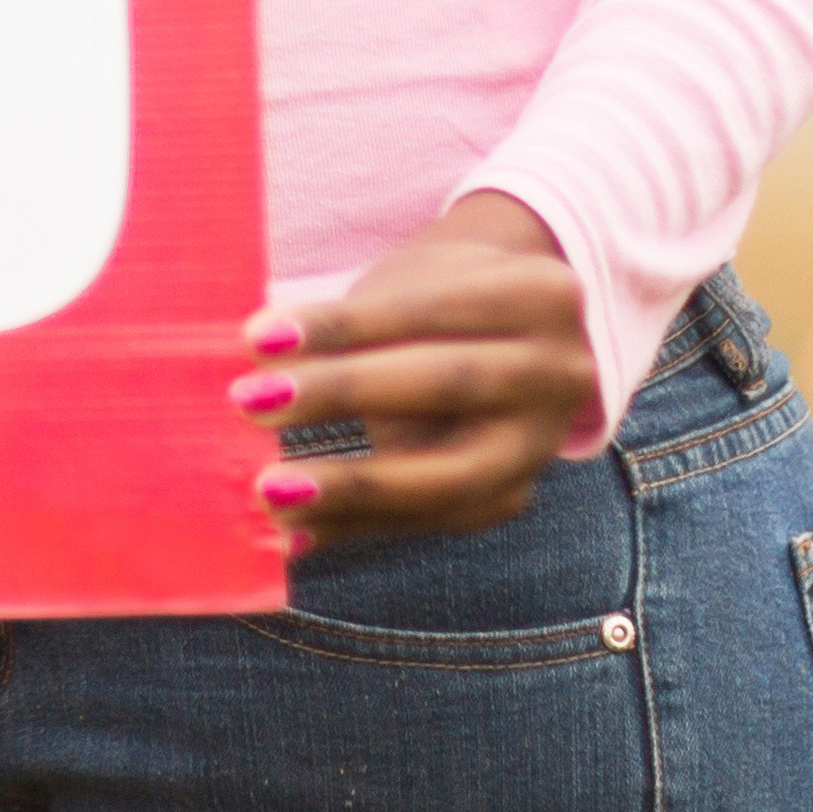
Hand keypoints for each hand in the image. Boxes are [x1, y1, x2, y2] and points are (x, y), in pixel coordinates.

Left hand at [232, 196, 599, 553]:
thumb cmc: (442, 295)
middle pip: (448, 384)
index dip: (343, 325)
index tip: (257, 337)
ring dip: (352, 488)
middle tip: (252, 402)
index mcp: (543, 294)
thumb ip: (354, 325)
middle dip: (344, 394)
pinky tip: (297, 530)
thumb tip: (261, 360)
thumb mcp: (413, 281)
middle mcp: (560, 372)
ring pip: (450, 474)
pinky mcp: (513, 498)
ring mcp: (543, 444)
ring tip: (270, 491)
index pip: (429, 308)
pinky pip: (431, 520)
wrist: (517, 334)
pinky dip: (359, 525)